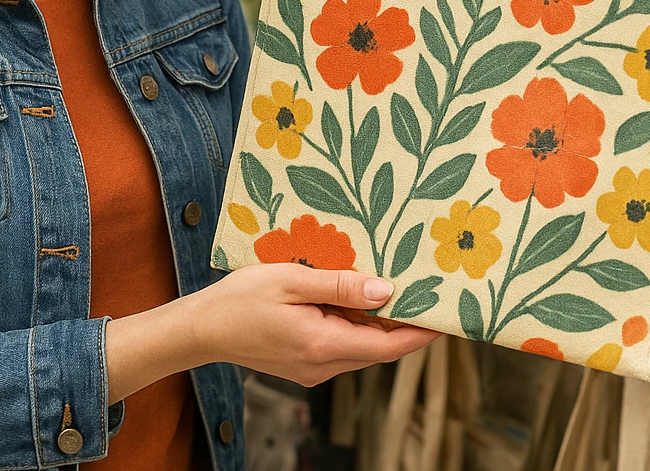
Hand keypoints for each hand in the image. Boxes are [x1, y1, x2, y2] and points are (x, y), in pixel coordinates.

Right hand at [189, 263, 440, 387]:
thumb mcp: (292, 280)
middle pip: (379, 348)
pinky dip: (352, 324)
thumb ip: (340, 285)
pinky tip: (349, 296)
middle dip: (403, 323)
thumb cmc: (241, 298)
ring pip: (360, 346)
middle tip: (424, 289)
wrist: (202, 328)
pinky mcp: (303, 364)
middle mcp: (323, 365)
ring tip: (388, 283)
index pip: (390, 346)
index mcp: (324, 345)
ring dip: (376, 321)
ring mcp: (313, 369)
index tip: (447, 314)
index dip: (422, 331)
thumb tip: (387, 290)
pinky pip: (340, 344)